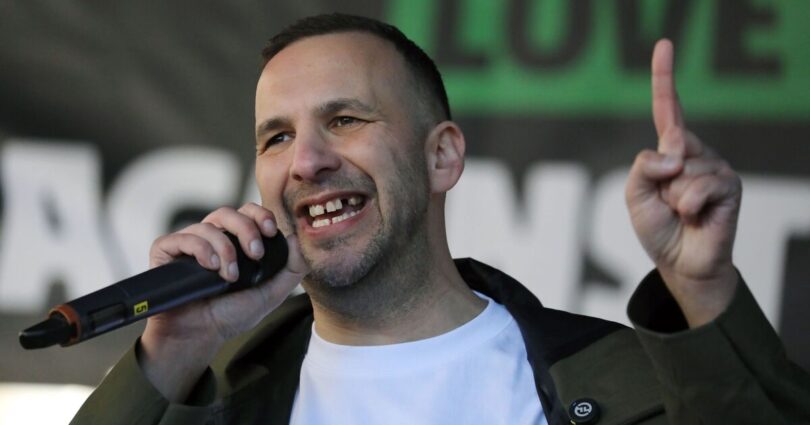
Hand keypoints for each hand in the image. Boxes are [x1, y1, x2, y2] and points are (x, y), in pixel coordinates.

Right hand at [140, 202, 307, 400]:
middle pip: (228, 212)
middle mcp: (211, 238)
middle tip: (255, 254)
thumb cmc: (231, 315)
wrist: (200, 335)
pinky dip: (200, 249)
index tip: (271, 231)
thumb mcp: (271, 293)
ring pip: (207, 225)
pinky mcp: (166, 251)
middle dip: (246, 228)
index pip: (247, 213)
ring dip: (225, 248)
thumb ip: (291, 268)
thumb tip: (298, 238)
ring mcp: (188, 244)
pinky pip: (181, 237)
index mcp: (234, 242)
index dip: (260, 215)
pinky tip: (209, 267)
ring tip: (230, 276)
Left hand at [625, 40, 741, 327]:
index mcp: (670, 150)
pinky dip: (688, 206)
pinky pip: (697, 185)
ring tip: (683, 212)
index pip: (667, 108)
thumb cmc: (658, 228)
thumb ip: (643, 167)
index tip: (664, 45)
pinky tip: (696, 217)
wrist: (681, 262)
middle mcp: (694, 152)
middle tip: (668, 204)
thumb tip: (675, 152)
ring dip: (673, 198)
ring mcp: (714, 166)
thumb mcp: (634, 195)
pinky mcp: (729, 184)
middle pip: (667, 147)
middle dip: (657, 181)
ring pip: (681, 170)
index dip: (664, 78)